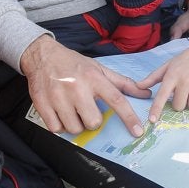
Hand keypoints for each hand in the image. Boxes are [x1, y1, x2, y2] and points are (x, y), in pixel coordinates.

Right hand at [20, 35, 145, 136]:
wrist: (42, 56)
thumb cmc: (74, 64)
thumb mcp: (99, 69)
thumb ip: (122, 83)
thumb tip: (146, 93)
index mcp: (94, 78)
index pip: (116, 100)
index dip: (129, 118)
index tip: (138, 131)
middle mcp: (77, 87)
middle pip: (94, 122)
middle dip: (92, 120)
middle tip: (86, 109)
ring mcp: (58, 96)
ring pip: (75, 128)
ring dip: (76, 124)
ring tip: (72, 111)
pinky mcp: (42, 104)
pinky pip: (56, 129)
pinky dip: (60, 126)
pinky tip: (60, 114)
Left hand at [141, 38, 188, 114]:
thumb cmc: (185, 60)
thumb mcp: (168, 65)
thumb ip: (153, 77)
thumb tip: (138, 86)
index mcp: (172, 76)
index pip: (162, 95)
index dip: (156, 109)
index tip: (152, 120)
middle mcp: (185, 80)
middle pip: (179, 106)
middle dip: (180, 102)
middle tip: (183, 92)